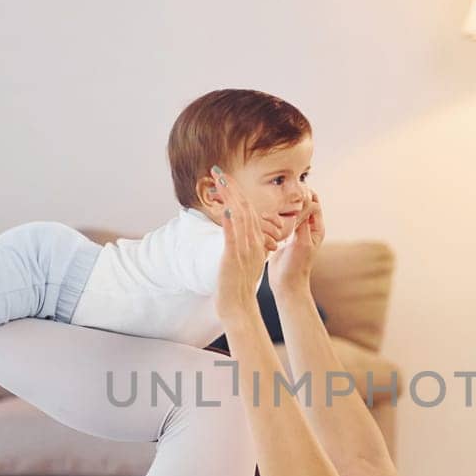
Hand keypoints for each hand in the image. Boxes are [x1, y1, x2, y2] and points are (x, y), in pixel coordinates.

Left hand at [212, 167, 269, 325]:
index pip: (248, 210)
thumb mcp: (246, 259)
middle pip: (244, 208)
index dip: (237, 192)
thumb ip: (246, 243)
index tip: (226, 178)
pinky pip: (232, 237)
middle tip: (219, 170)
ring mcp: (244, 249)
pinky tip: (225, 208)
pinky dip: (230, 222)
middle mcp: (252, 241)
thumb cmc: (239, 284)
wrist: (239, 305)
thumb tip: (238, 230)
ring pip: (239, 217)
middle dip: (231, 187)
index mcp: (255, 240)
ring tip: (220, 181)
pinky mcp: (233, 258)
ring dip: (229, 197)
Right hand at [267, 187, 324, 294]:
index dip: (306, 195)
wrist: (286, 283)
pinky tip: (266, 221)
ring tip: (273, 216)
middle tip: (281, 203)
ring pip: (288, 213)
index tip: (294, 194)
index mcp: (315, 228)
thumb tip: (306, 202)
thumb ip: (303, 222)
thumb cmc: (297, 266)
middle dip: (291, 202)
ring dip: (280, 212)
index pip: (314, 203)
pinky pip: (278, 222)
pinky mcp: (282, 237)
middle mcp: (306, 228)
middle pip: (300, 206)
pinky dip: (273, 220)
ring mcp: (293, 232)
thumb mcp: (302, 242)